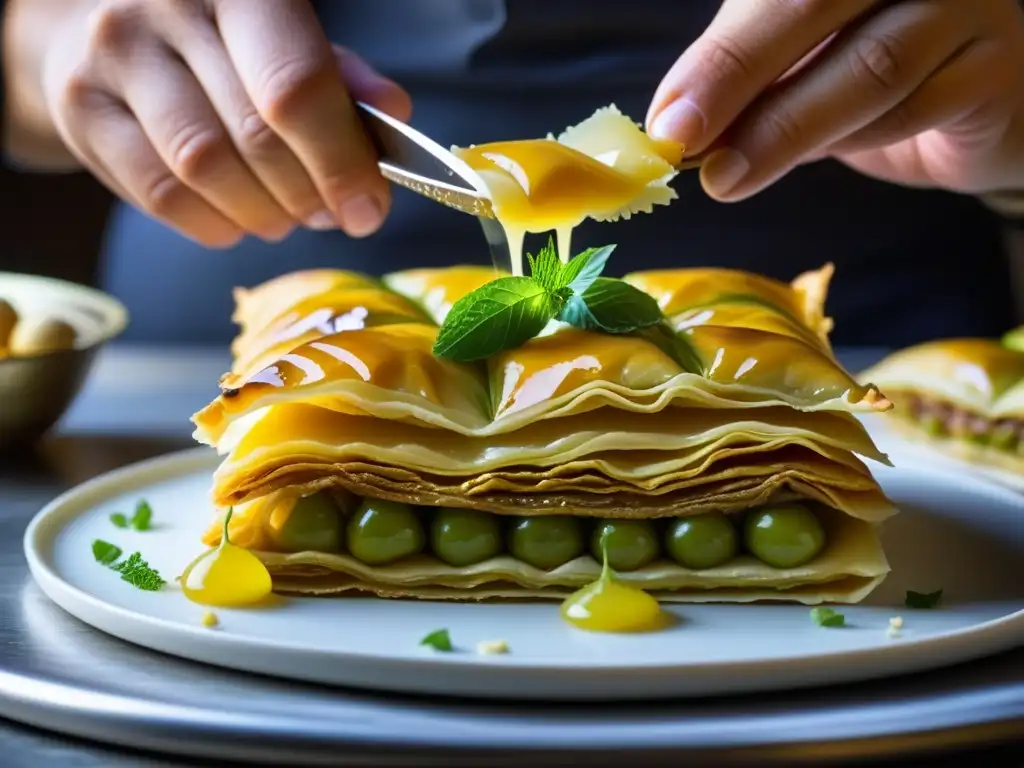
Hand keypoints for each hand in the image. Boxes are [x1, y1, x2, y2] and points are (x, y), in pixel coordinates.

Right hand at [41, 0, 411, 245]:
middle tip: (328, 215)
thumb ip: (340, 79)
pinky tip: (236, 222)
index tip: (368, 210)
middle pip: (255, 134)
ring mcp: (116, 54)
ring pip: (205, 169)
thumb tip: (394, 111)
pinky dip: (213, 224)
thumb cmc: (224, 48)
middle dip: (307, 194)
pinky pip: (160, 193)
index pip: (297, 85)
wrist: (111, 36)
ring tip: (285, 219)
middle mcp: (171, 6)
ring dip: (262, 214)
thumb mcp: (290, 45)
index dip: (341, 161)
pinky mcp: (81, 107)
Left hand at [647, 0, 1023, 201]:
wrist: (983, 98)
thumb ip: (749, 71)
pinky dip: (857, 142)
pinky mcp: (998, 65)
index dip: (718, 53)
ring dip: (787, 128)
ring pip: (871, 65)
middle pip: (814, 2)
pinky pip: (919, 108)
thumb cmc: (876, 62)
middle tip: (682, 140)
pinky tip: (822, 156)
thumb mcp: (802, 53)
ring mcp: (968, 2)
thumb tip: (679, 124)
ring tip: (727, 177)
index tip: (667, 119)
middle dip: (736, 76)